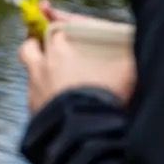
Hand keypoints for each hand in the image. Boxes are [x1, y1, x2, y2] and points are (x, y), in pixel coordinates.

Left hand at [18, 25, 136, 114]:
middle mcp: (41, 67)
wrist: (84, 132)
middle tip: (44, 48)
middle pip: (29, 47)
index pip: (54, 31)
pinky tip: (54, 104)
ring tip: (50, 77)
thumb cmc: (103, 97)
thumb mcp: (124, 73)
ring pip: (28, 73)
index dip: (58, 31)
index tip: (63, 35)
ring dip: (36, 72)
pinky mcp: (33, 110)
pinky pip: (33, 98)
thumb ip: (127, 60)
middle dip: (35, 45)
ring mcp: (34, 89)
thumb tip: (135, 51)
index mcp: (60, 51)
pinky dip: (40, 98)